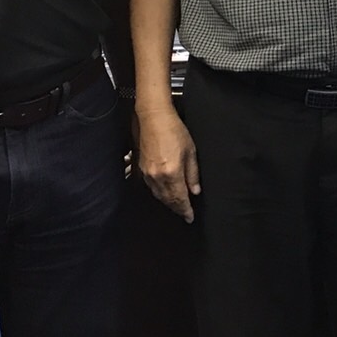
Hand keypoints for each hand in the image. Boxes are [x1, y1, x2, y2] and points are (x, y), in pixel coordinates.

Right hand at [133, 106, 199, 221]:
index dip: (185, 210)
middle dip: (177, 208)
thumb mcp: (190, 152)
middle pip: (168, 200)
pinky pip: (152, 187)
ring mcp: (147, 174)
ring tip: (177, 206)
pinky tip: (165, 193)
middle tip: (185, 214)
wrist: (154, 118)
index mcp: (172, 173)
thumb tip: (195, 191)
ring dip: (168, 203)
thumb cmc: (174, 131)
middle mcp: (157, 177)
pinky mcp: (141, 168)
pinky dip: (160, 193)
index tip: (190, 218)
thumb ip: (192, 174)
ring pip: (159, 195)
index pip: (180, 199)